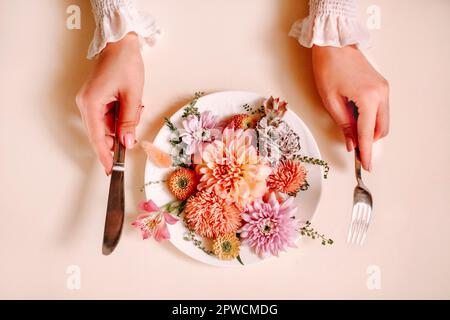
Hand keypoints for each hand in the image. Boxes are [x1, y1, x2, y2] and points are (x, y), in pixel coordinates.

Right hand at [76, 33, 143, 174]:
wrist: (121, 43)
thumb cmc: (125, 63)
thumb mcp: (132, 95)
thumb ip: (129, 121)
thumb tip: (127, 143)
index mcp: (91, 103)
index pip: (96, 137)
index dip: (104, 155)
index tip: (110, 170)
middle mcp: (85, 104)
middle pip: (99, 133)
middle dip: (118, 138)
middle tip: (132, 140)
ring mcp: (89, 101)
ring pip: (105, 126)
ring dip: (121, 126)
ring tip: (135, 110)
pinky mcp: (95, 99)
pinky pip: (107, 117)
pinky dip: (119, 118)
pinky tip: (130, 107)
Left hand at [312, 45, 388, 171]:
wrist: (334, 45)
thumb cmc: (328, 69)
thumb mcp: (331, 101)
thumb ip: (344, 125)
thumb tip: (351, 144)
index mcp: (368, 98)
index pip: (368, 133)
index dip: (366, 152)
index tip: (366, 166)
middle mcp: (381, 94)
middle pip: (381, 129)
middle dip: (369, 141)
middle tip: (355, 149)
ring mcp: (384, 89)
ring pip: (383, 120)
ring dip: (370, 130)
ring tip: (352, 132)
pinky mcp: (381, 85)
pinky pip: (381, 109)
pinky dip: (372, 119)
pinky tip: (357, 118)